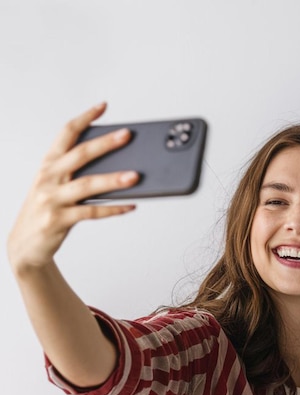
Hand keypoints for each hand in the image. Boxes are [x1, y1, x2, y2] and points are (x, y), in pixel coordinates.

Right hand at [7, 102, 139, 275]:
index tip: (102, 107)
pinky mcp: (58, 220)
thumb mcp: (57, 187)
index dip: (84, 119)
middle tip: (127, 135)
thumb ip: (79, 176)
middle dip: (105, 144)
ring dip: (114, 179)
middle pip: (80, 155)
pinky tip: (131, 205)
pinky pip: (91, 212)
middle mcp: (48, 178)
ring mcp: (52, 199)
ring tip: (136, 176)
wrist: (25, 244)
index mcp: (48, 164)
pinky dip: (113, 209)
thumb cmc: (48, 211)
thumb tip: (120, 168)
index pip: (66, 134)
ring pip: (88, 185)